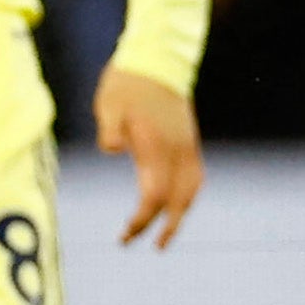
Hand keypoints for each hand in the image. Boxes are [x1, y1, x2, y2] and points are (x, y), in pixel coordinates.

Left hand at [95, 65, 202, 247]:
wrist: (158, 59)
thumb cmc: (127, 83)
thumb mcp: (109, 104)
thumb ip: (110, 129)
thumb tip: (111, 149)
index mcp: (157, 147)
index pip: (155, 196)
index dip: (142, 220)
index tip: (126, 235)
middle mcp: (178, 151)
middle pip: (178, 200)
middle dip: (163, 226)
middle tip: (147, 245)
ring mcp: (187, 146)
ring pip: (192, 191)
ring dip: (181, 215)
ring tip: (167, 233)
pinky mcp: (189, 141)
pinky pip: (196, 177)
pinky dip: (188, 196)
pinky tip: (177, 202)